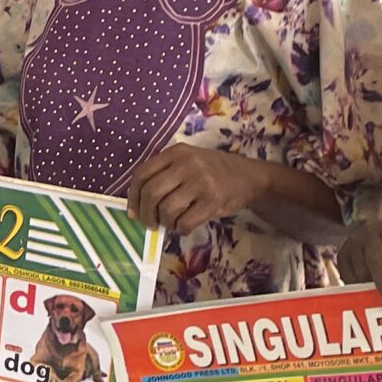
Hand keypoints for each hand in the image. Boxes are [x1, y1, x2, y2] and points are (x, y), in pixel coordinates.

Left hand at [126, 146, 273, 230]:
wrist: (249, 177)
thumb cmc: (213, 171)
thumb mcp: (188, 161)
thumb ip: (164, 174)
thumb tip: (137, 205)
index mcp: (176, 152)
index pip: (142, 174)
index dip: (132, 196)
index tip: (133, 212)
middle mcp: (187, 164)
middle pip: (151, 193)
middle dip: (146, 214)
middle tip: (149, 223)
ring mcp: (200, 182)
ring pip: (167, 209)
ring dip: (164, 222)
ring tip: (170, 223)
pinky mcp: (212, 201)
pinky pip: (185, 222)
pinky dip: (180, 229)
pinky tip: (184, 226)